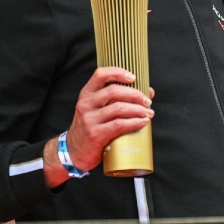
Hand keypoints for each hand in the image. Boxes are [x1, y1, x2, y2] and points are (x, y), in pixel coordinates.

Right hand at [43, 67, 153, 186]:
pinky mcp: (95, 134)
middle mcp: (86, 104)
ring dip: (138, 110)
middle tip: (147, 101)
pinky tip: (142, 122)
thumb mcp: (99, 109)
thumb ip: (119, 98)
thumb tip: (148, 92)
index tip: (134, 77)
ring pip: (119, 108)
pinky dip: (135, 122)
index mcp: (87, 94)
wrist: (74, 150)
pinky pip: (119, 124)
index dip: (118, 72)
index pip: (100, 75)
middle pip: (114, 91)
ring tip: (148, 113)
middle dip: (135, 95)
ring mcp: (89, 119)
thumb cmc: (91, 127)